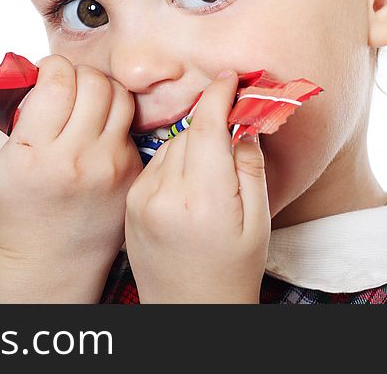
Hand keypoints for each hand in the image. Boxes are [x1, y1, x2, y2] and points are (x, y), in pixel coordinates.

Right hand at [0, 55, 142, 302]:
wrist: (51, 257)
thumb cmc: (21, 199)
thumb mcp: (0, 157)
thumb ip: (14, 109)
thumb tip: (34, 68)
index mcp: (34, 154)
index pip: (57, 81)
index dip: (51, 67)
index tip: (47, 75)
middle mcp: (75, 160)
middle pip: (94, 83)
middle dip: (78, 75)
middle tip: (68, 88)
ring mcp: (109, 168)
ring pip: (120, 98)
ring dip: (102, 91)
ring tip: (86, 104)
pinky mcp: (132, 175)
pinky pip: (129, 125)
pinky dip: (113, 121)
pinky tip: (97, 135)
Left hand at [124, 70, 270, 302]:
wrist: (188, 309)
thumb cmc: (232, 269)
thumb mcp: (257, 221)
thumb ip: (250, 165)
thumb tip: (244, 120)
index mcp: (204, 199)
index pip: (205, 126)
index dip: (218, 95)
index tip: (231, 78)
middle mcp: (165, 195)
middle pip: (189, 133)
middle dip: (211, 122)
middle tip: (234, 122)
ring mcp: (141, 199)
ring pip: (170, 146)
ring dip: (192, 143)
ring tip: (211, 173)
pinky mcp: (130, 203)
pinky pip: (154, 164)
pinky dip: (173, 163)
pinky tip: (187, 186)